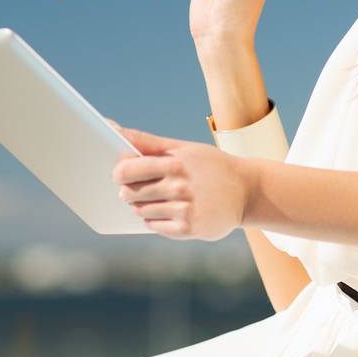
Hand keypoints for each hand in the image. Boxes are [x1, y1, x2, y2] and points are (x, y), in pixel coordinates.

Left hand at [108, 122, 250, 240]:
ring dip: (143, 206)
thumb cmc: (209, 166)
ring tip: (160, 197)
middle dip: (130, 191)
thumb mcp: (182, 148)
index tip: (120, 174)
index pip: (127, 170)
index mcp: (175, 164)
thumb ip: (146, 141)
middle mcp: (179, 188)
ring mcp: (185, 210)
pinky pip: (155, 226)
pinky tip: (170, 210)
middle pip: (130, 194)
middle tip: (141, 187)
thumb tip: (111, 127)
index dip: (118, 173)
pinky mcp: (189, 229)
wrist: (246, 191)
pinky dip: (156, 219)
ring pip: (141, 211)